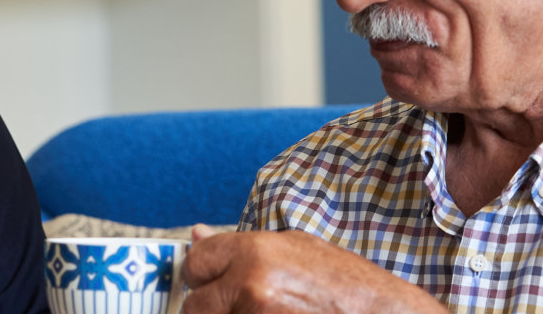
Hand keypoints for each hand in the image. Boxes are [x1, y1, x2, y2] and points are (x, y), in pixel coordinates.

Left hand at [180, 224, 446, 313]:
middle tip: (240, 306)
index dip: (202, 275)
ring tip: (267, 311)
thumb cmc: (348, 285)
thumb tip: (197, 236)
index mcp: (256, 254)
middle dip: (211, 307)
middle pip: (194, 306)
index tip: (211, 282)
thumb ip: (240, 246)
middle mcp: (251, 287)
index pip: (195, 263)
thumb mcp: (298, 249)